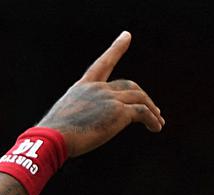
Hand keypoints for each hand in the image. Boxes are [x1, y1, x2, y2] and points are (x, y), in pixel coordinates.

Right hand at [38, 31, 163, 157]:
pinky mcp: (118, 112)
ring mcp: (109, 98)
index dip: (116, 48)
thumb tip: (85, 124)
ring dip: (152, 110)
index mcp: (84, 86)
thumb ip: (80, 113)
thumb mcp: (66, 116)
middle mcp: (98, 88)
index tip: (127, 35)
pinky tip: (156, 128)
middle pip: (130, 85)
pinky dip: (152, 120)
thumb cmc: (55, 134)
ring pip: (140, 98)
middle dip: (143, 97)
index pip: (103, 63)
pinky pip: (143, 112)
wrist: (54, 138)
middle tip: (153, 110)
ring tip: (158, 122)